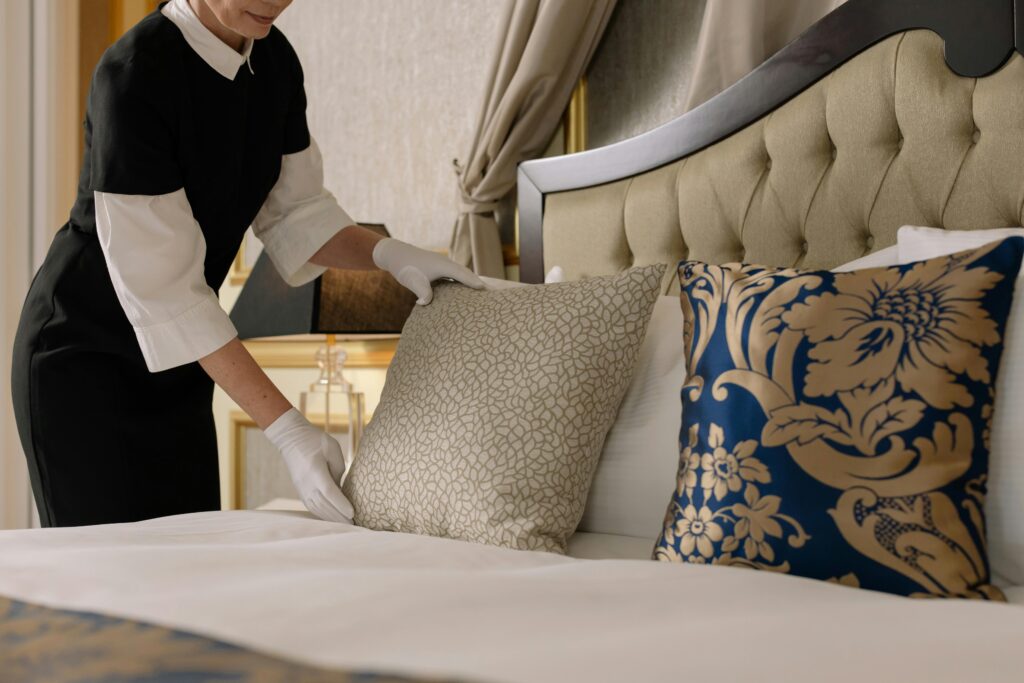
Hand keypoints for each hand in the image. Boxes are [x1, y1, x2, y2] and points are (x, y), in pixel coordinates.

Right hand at [263, 408, 353, 522]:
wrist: (291, 438)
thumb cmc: (315, 440)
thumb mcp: (332, 448)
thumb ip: (338, 469)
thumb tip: (340, 488)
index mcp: (315, 471)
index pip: (329, 492)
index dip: (340, 504)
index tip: (352, 513)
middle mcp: (306, 483)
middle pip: (323, 504)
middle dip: (339, 516)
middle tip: (353, 524)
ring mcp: (301, 488)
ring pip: (316, 508)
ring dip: (331, 518)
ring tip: (345, 524)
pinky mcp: (300, 490)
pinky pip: (311, 506)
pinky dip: (322, 514)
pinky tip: (332, 518)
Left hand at [372, 238, 484, 304]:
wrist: (395, 254)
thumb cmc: (405, 266)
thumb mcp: (412, 280)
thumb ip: (422, 292)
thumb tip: (425, 303)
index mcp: (443, 266)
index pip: (463, 275)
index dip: (474, 282)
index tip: (486, 290)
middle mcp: (446, 264)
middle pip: (466, 274)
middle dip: (478, 282)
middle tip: (493, 293)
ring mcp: (443, 266)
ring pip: (461, 274)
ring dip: (471, 282)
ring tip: (483, 292)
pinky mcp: (438, 269)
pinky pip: (455, 276)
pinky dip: (462, 282)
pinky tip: (464, 290)